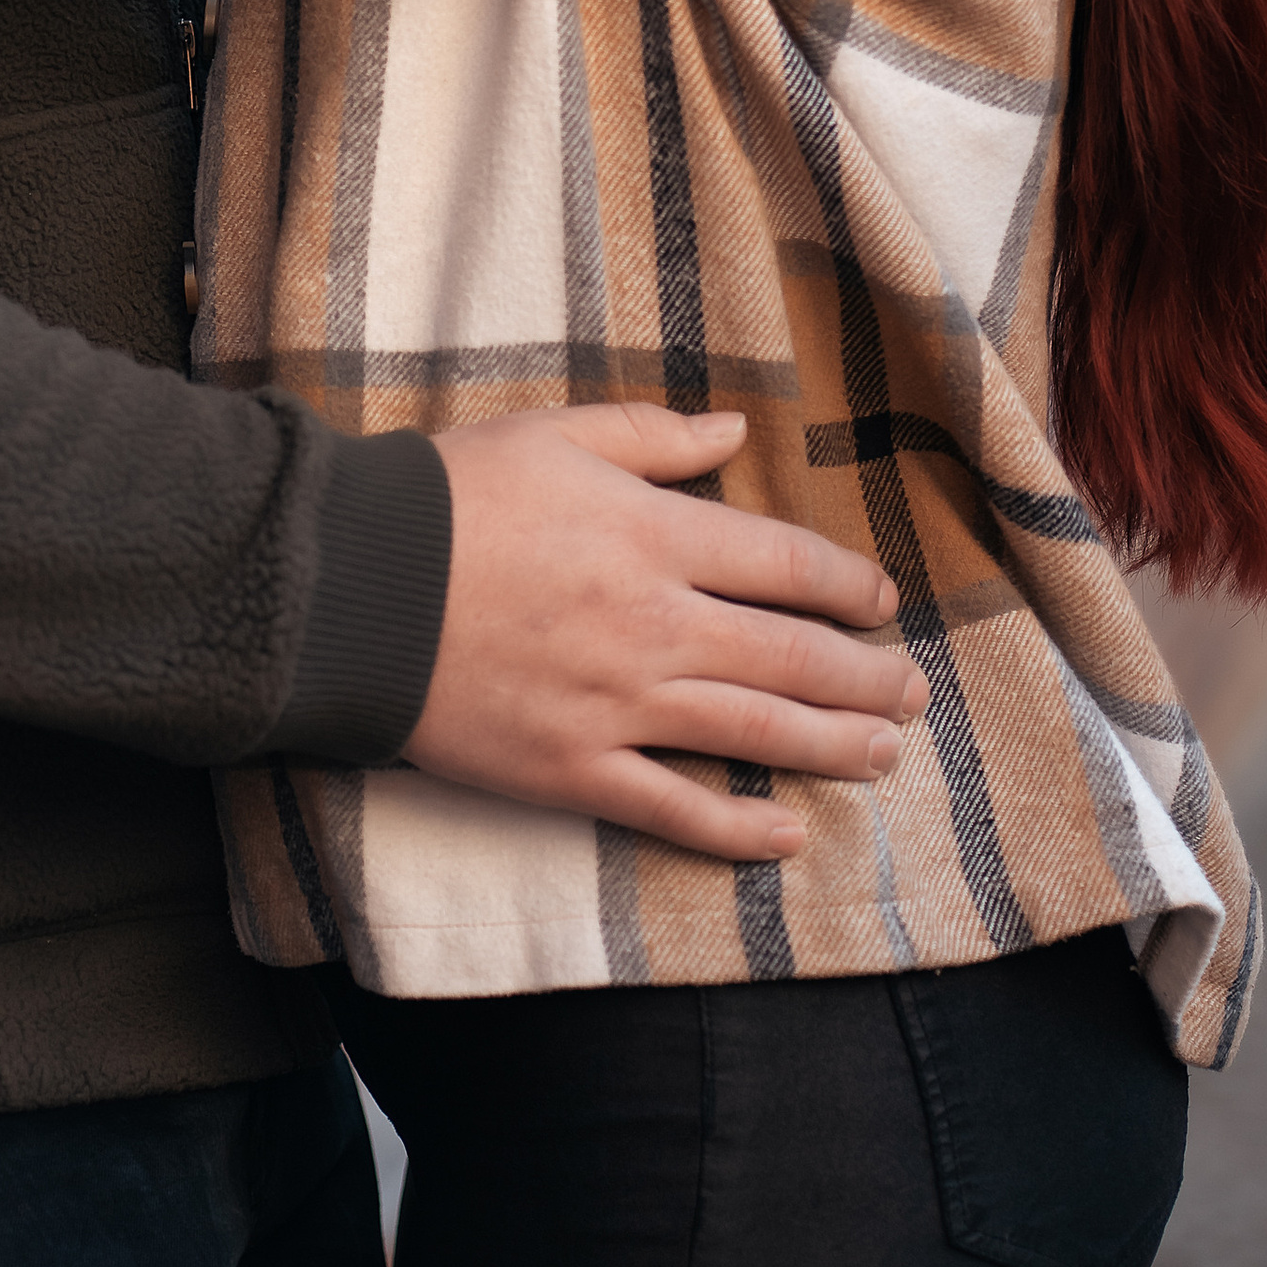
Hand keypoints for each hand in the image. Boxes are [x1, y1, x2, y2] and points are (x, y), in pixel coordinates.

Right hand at [407, 405, 927, 860]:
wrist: (353, 586)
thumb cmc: (452, 496)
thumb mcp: (557, 434)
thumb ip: (655, 436)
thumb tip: (738, 431)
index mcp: (654, 535)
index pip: (785, 564)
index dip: (847, 584)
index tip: (880, 601)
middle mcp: (654, 625)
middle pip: (791, 657)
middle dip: (866, 676)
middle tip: (913, 692)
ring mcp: (617, 706)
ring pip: (754, 733)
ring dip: (834, 745)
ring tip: (886, 754)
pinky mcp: (572, 770)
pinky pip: (675, 809)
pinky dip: (739, 828)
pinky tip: (788, 835)